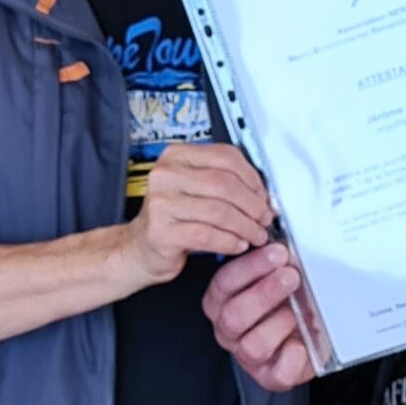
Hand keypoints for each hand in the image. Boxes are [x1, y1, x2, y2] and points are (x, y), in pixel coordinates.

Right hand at [124, 144, 273, 286]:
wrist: (141, 248)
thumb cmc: (174, 219)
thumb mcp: (196, 190)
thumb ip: (224, 183)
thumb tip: (263, 193)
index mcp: (177, 156)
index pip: (225, 156)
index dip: (252, 178)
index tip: (264, 195)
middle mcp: (166, 175)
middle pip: (224, 184)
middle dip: (252, 204)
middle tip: (264, 218)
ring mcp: (161, 203)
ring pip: (219, 211)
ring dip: (245, 226)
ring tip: (256, 235)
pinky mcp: (161, 232)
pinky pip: (207, 235)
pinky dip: (229, 241)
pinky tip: (238, 245)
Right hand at [202, 244, 317, 390]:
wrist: (307, 338)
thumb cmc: (287, 302)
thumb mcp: (278, 277)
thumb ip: (276, 264)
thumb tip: (289, 247)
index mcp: (222, 301)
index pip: (225, 282)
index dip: (252, 267)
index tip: (279, 252)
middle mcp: (228, 329)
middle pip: (234, 315)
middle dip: (265, 292)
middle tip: (292, 276)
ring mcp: (247, 355)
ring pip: (253, 345)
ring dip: (280, 323)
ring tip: (299, 311)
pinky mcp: (270, 376)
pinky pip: (278, 372)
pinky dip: (294, 357)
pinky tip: (303, 342)